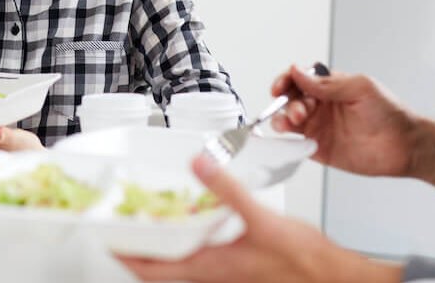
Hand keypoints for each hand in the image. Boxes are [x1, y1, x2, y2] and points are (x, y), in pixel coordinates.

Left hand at [117, 154, 401, 282]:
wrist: (333, 279)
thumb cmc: (304, 260)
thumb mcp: (263, 219)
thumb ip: (228, 190)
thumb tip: (198, 163)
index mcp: (210, 267)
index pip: (151, 268)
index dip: (122, 255)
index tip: (100, 238)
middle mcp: (211, 275)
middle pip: (157, 269)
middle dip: (132, 250)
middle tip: (112, 228)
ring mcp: (222, 273)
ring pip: (176, 265)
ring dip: (156, 248)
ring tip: (139, 224)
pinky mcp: (235, 267)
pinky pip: (196, 258)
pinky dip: (183, 242)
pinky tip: (187, 222)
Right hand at [268, 64, 420, 177]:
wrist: (405, 145)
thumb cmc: (389, 112)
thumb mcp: (359, 88)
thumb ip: (326, 83)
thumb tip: (297, 71)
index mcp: (328, 86)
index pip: (298, 79)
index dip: (285, 81)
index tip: (280, 87)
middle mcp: (320, 105)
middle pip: (289, 100)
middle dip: (287, 103)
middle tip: (300, 111)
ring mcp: (318, 127)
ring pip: (288, 121)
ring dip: (282, 120)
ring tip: (288, 124)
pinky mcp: (319, 149)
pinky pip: (295, 144)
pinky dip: (287, 142)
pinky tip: (291, 140)